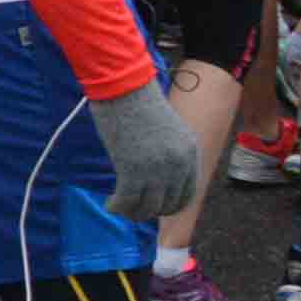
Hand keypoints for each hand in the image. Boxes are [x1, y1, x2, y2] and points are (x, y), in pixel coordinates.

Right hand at [91, 81, 201, 222]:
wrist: (124, 88)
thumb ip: (169, 153)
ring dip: (132, 213)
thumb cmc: (139, 102)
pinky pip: (127, 201)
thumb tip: (156, 175)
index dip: (170, 206)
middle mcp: (178, 164)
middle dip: (150, 211)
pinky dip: (117, 207)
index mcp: (190, 152)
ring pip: (148, 208)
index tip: (154, 206)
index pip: (188, 193)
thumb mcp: (167, 130)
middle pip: (168, 204)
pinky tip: (110, 204)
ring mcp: (157, 169)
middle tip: (133, 208)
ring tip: (119, 207)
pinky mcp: (132, 170)